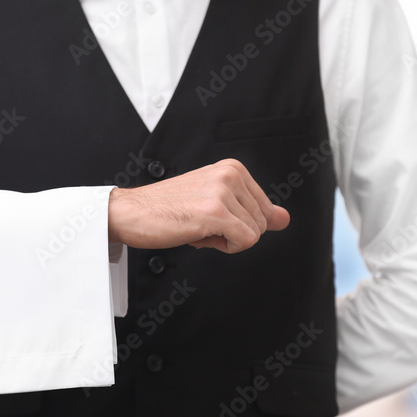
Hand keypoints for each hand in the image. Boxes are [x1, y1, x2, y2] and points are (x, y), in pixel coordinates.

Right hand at [107, 158, 289, 253]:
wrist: (132, 212)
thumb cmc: (168, 209)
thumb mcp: (217, 203)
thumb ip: (254, 210)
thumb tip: (284, 219)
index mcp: (233, 168)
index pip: (263, 209)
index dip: (239, 223)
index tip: (210, 216)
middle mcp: (231, 174)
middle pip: (262, 222)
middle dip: (234, 233)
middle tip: (201, 223)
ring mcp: (224, 192)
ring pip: (254, 234)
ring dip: (227, 240)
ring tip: (197, 226)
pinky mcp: (217, 212)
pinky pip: (245, 241)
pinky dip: (226, 247)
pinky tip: (200, 235)